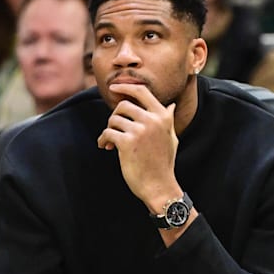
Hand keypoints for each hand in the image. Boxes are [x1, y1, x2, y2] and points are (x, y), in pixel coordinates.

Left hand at [96, 83, 181, 210]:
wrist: (159, 186)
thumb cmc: (163, 164)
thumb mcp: (171, 138)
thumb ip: (167, 120)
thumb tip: (170, 105)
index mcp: (162, 117)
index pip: (142, 91)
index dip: (125, 87)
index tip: (113, 87)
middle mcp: (152, 120)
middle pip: (123, 105)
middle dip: (115, 116)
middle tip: (114, 128)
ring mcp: (139, 131)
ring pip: (114, 120)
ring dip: (109, 130)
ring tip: (110, 142)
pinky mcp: (126, 143)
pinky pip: (107, 133)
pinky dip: (103, 139)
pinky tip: (105, 147)